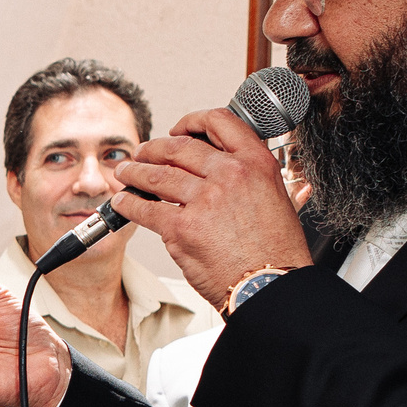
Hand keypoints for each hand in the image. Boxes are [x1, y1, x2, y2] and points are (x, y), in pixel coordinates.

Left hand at [110, 107, 310, 308]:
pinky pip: (145, 208)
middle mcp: (230, 175)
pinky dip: (129, 203)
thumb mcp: (281, 199)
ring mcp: (204, 199)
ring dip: (134, 172)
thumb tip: (249, 167)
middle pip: (178, 148)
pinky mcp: (182, 227)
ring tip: (126, 173)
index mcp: (256, 163)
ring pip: (156, 175)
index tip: (178, 129)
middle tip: (142, 153)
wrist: (270, 284)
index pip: (218, 122)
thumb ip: (259, 179)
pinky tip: (124, 203)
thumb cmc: (276, 250)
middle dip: (153, 149)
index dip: (191, 121)